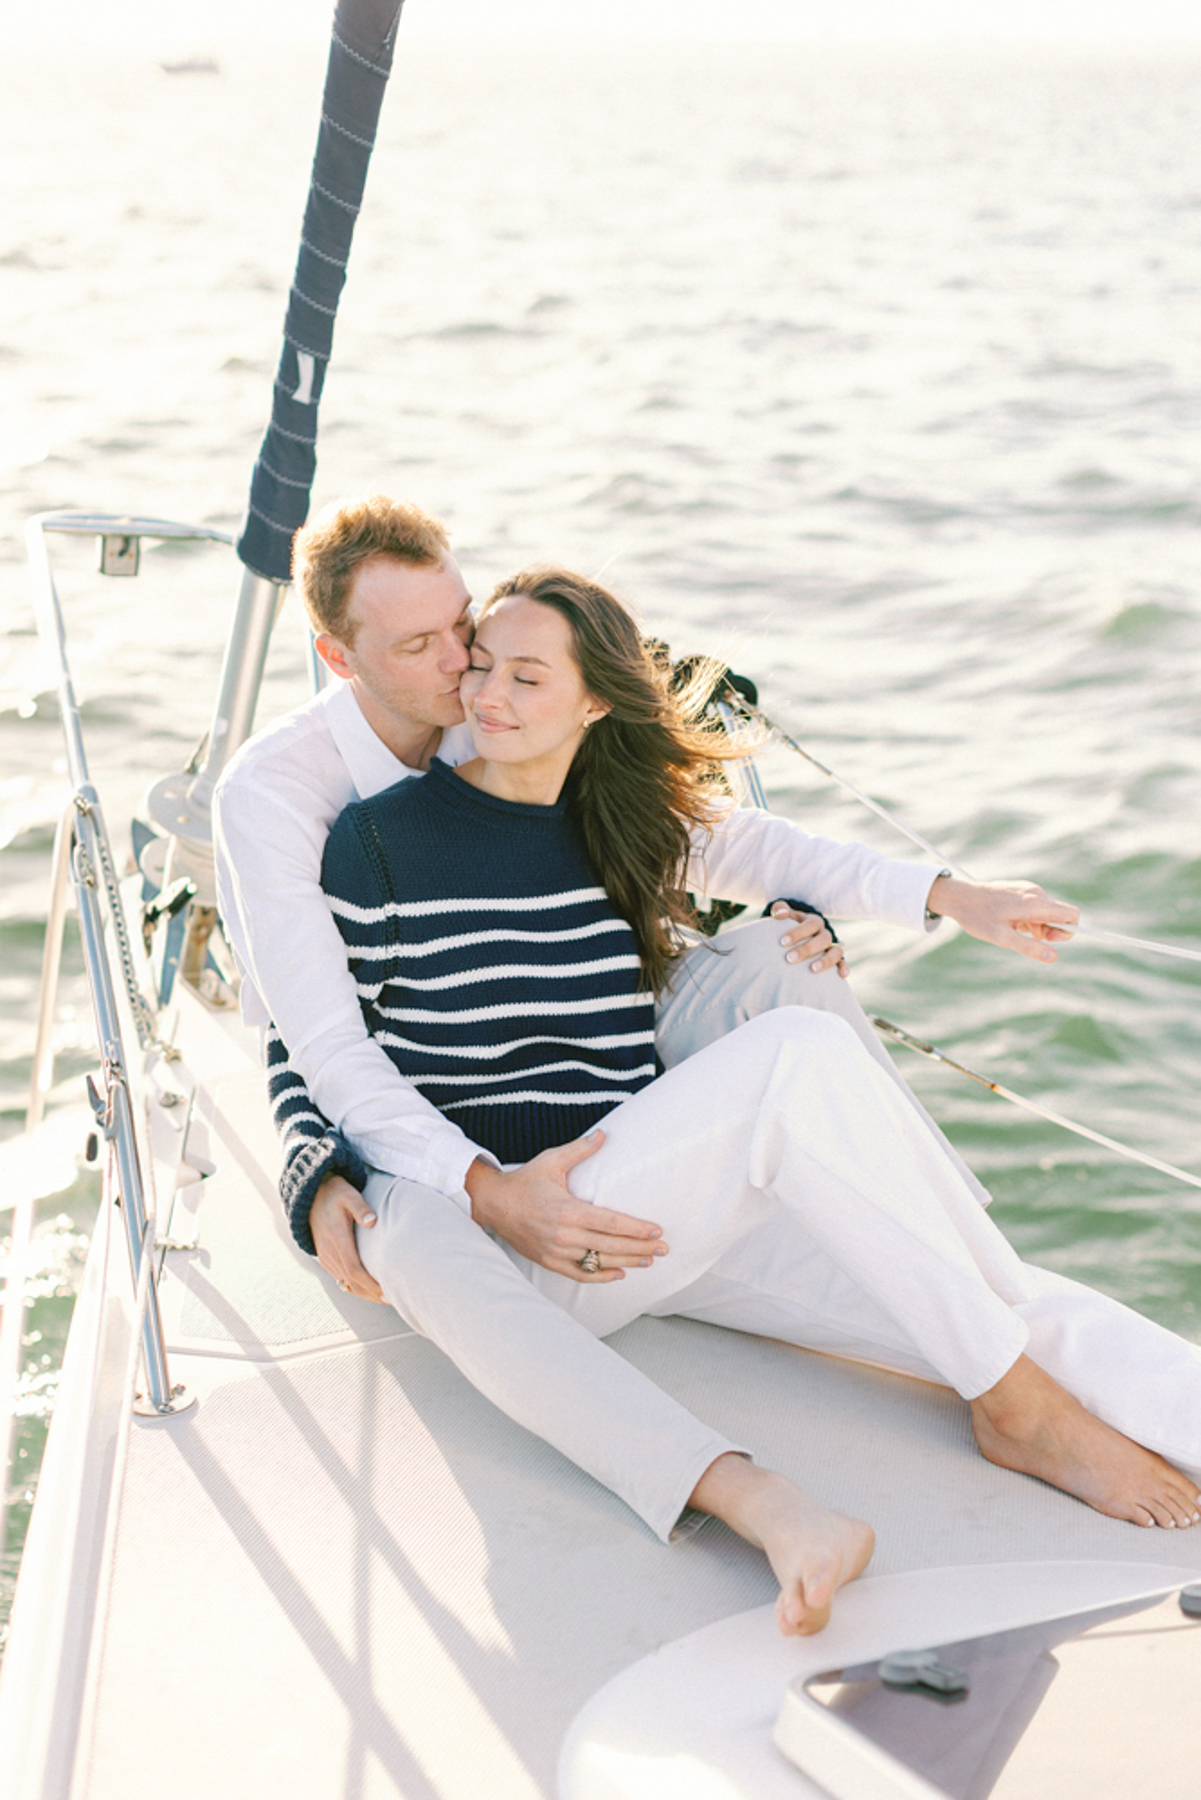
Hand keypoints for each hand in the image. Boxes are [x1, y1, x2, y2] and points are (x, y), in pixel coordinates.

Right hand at [310, 1174, 383, 1300]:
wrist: (312, 1197)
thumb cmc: (335, 1194)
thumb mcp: (349, 1195)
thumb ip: (361, 1208)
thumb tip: (373, 1221)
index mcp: (337, 1239)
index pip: (354, 1269)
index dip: (369, 1283)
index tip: (385, 1292)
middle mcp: (330, 1252)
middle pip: (351, 1281)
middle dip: (370, 1293)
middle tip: (391, 1300)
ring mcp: (326, 1257)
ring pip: (345, 1282)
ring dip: (364, 1292)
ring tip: (384, 1298)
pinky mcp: (326, 1258)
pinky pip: (341, 1277)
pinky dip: (355, 1286)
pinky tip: (368, 1290)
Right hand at [464, 1133, 667, 1281]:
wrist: (493, 1204)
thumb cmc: (524, 1181)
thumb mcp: (551, 1161)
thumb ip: (580, 1149)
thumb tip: (603, 1134)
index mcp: (567, 1210)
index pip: (611, 1223)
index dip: (637, 1229)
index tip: (657, 1231)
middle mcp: (564, 1234)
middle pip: (611, 1246)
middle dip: (641, 1248)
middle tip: (664, 1249)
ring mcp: (556, 1251)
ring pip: (599, 1262)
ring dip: (627, 1262)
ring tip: (649, 1260)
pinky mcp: (549, 1262)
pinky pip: (580, 1274)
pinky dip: (601, 1277)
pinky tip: (619, 1274)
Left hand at [770, 901, 848, 977]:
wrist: (800, 936)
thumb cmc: (789, 925)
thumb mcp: (786, 915)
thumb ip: (780, 909)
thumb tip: (780, 913)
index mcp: (814, 921)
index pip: (810, 924)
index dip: (798, 932)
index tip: (783, 941)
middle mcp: (825, 933)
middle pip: (823, 939)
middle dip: (807, 949)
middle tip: (790, 958)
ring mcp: (832, 946)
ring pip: (836, 951)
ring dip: (826, 960)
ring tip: (812, 969)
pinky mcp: (836, 959)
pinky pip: (843, 962)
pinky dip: (844, 968)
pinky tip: (841, 976)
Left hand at [926, 875, 1078, 963]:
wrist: (960, 896)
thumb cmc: (978, 917)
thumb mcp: (1002, 938)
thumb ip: (1029, 947)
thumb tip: (1053, 957)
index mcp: (1035, 903)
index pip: (1071, 914)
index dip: (1067, 931)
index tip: (1048, 940)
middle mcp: (1036, 892)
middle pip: (1059, 914)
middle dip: (1049, 930)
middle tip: (1025, 937)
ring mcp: (1029, 888)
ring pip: (1046, 912)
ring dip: (1036, 925)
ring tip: (1013, 928)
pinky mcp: (1021, 889)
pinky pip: (1035, 906)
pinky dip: (1029, 917)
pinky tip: (1010, 921)